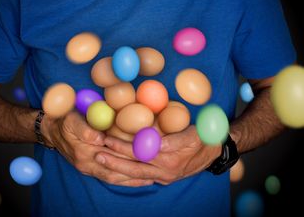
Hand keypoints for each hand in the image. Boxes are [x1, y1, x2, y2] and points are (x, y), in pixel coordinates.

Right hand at [42, 111, 153, 186]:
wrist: (52, 130)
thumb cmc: (65, 121)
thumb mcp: (72, 120)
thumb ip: (85, 130)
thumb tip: (100, 138)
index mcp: (84, 150)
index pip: (111, 154)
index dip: (130, 153)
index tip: (147, 151)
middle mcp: (87, 163)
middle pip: (116, 168)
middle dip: (136, 168)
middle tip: (156, 168)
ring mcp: (88, 169)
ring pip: (114, 177)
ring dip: (132, 179)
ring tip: (151, 178)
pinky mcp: (90, 170)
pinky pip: (109, 178)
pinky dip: (124, 180)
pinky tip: (137, 180)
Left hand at [97, 126, 220, 184]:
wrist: (214, 152)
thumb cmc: (204, 138)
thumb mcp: (194, 134)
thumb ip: (174, 139)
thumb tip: (154, 140)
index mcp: (171, 158)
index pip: (141, 152)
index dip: (123, 146)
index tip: (108, 140)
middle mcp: (165, 170)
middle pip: (135, 166)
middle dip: (114, 159)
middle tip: (97, 152)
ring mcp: (164, 176)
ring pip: (136, 173)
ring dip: (117, 167)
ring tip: (101, 159)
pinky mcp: (164, 178)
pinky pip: (142, 177)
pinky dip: (127, 174)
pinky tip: (114, 170)